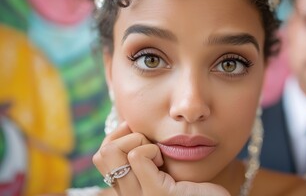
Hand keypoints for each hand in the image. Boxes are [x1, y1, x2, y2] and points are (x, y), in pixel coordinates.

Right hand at [93, 122, 229, 195]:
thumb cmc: (196, 187)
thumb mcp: (163, 170)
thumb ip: (145, 158)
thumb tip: (129, 126)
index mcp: (128, 190)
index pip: (100, 156)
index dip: (118, 138)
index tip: (143, 136)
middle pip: (102, 153)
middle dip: (126, 138)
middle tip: (153, 146)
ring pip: (113, 151)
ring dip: (139, 142)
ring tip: (160, 157)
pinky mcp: (158, 194)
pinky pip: (138, 155)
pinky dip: (152, 149)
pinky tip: (166, 160)